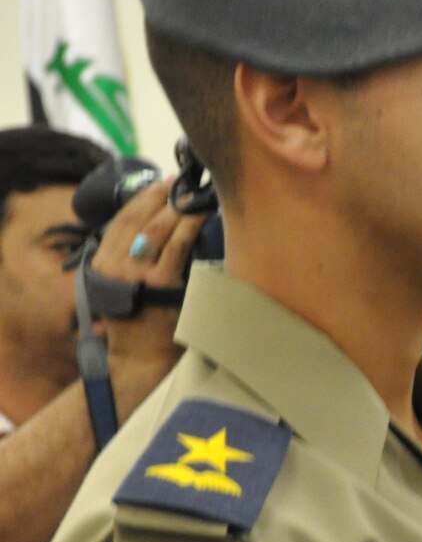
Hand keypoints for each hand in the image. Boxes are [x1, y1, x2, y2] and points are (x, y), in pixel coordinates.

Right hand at [89, 179, 203, 407]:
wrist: (140, 359)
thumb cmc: (139, 324)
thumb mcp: (124, 287)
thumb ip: (133, 261)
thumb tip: (158, 231)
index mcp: (103, 262)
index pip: (122, 220)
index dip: (143, 198)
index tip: (161, 184)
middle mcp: (115, 265)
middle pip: (139, 219)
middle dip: (162, 197)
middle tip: (182, 183)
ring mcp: (137, 275)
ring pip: (157, 229)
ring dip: (177, 208)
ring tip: (193, 194)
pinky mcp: (160, 285)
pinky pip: (177, 248)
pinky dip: (189, 227)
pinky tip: (199, 214)